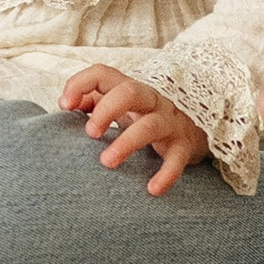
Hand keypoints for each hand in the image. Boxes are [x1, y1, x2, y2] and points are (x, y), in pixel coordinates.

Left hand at [61, 64, 210, 196]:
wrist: (198, 126)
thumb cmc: (147, 115)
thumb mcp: (121, 105)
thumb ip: (93, 101)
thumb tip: (66, 104)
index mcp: (130, 89)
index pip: (103, 74)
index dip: (80, 84)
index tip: (65, 106)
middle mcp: (150, 101)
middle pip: (129, 92)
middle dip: (106, 110)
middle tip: (90, 133)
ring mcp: (169, 122)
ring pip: (149, 126)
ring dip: (126, 143)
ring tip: (107, 162)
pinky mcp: (184, 145)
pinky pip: (176, 159)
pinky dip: (166, 174)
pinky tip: (152, 189)